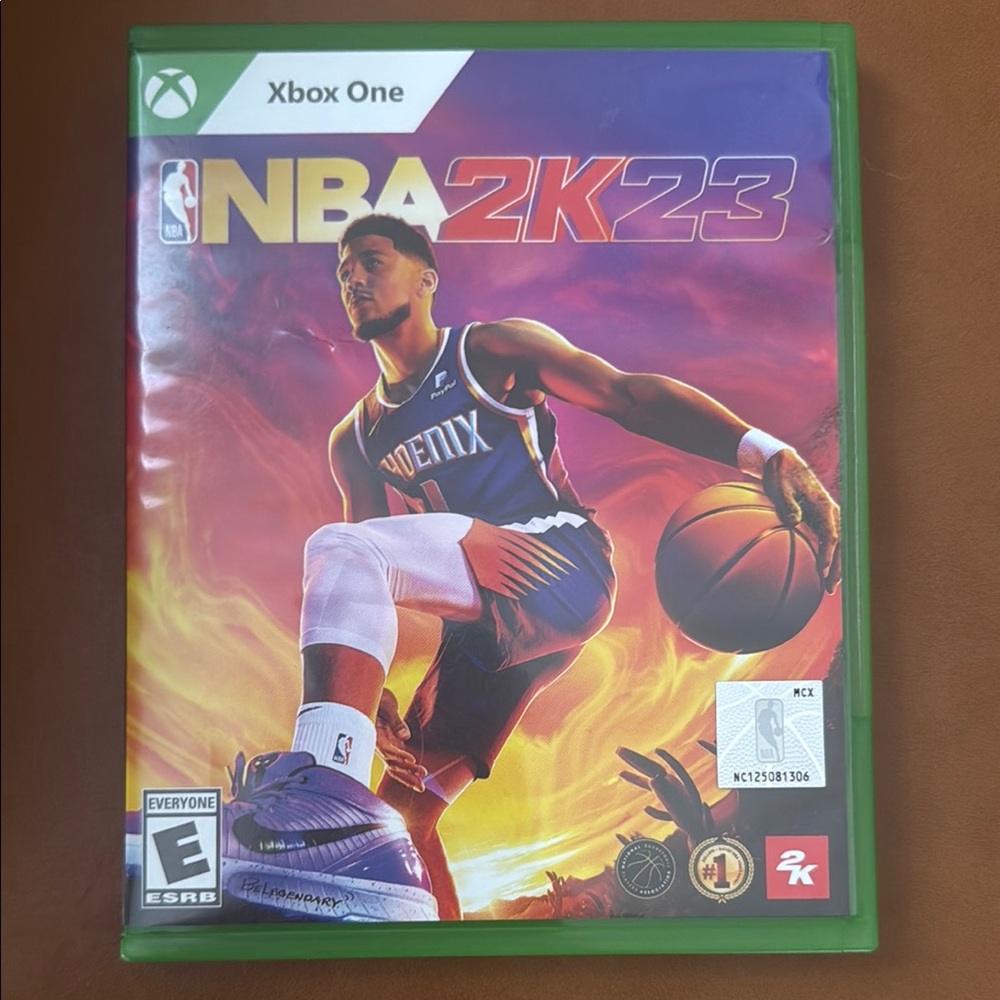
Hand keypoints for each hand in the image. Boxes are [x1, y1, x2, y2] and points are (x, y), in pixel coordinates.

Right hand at [375, 689, 426, 791]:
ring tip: (422, 786)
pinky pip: (398, 760)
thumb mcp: (386, 705)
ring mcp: (384, 747)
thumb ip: (395, 721)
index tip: (411, 760)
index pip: (387, 750)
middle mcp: (378, 745)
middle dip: (406, 776)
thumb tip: (405, 736)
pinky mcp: (390, 745)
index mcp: (374, 735)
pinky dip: (407, 768)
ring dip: (408, 777)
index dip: (399, 756)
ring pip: (395, 767)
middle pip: (392, 764)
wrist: (370, 694)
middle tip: (421, 785)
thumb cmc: (377, 697)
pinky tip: (418, 773)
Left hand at [762, 450, 840, 592]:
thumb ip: (788, 504)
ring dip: (836, 566)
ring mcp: (827, 517)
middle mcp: (831, 512)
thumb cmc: (780, 476)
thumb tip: (795, 521)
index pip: (831, 534)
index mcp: (824, 505)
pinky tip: (821, 572)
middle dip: (837, 567)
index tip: (822, 570)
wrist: (783, 463)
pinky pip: (828, 542)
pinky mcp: (820, 520)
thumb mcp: (780, 487)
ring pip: (837, 545)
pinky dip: (827, 557)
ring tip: (829, 587)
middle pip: (840, 544)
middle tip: (829, 588)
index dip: (828, 554)